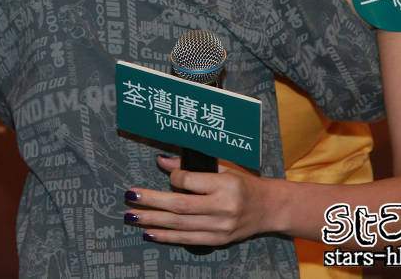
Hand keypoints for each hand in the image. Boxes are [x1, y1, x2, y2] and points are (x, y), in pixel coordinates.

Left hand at [123, 156, 275, 246]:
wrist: (269, 208)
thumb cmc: (244, 183)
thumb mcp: (224, 168)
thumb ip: (193, 166)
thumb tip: (162, 161)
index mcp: (226, 185)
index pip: (190, 182)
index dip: (173, 178)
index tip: (166, 174)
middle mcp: (223, 208)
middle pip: (180, 206)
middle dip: (151, 201)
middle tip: (130, 196)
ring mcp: (220, 227)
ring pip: (180, 225)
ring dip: (153, 221)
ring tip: (132, 216)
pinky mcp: (218, 240)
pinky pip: (187, 240)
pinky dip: (166, 236)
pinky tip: (149, 232)